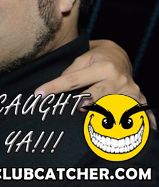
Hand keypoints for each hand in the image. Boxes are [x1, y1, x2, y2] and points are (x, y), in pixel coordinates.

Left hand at [35, 39, 155, 128]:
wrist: (118, 54)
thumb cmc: (95, 57)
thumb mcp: (82, 57)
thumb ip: (70, 72)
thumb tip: (56, 87)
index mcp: (102, 67)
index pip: (73, 80)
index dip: (54, 87)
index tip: (39, 94)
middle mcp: (117, 79)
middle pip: (98, 94)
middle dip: (86, 101)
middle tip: (75, 108)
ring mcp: (129, 90)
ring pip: (117, 105)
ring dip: (110, 115)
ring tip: (100, 126)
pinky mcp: (137, 99)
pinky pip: (141, 112)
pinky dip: (144, 121)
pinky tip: (149, 131)